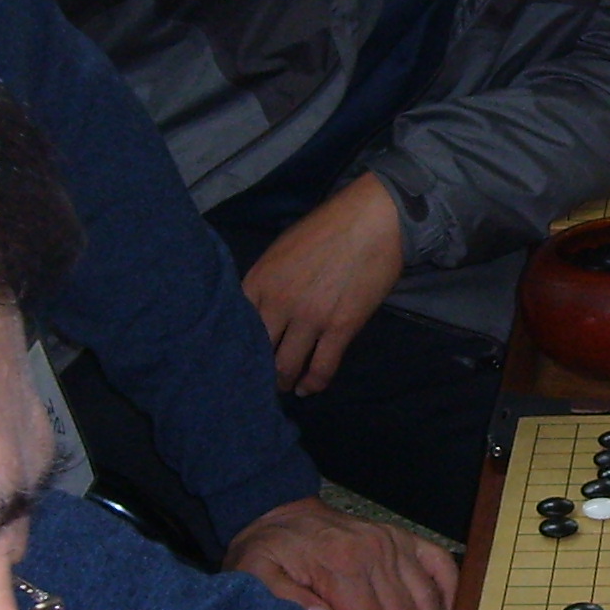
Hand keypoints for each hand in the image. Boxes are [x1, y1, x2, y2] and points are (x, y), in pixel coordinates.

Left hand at [226, 495, 455, 609]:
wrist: (278, 510)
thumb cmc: (269, 551)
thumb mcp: (255, 575)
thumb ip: (284, 600)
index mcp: (341, 564)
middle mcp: (376, 552)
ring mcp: (395, 544)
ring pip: (428, 601)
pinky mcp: (406, 540)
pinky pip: (441, 568)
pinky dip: (449, 598)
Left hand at [244, 174, 406, 394]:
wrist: (373, 219)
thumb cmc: (328, 227)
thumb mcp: (282, 249)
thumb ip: (268, 280)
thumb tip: (263, 307)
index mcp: (260, 279)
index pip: (236, 326)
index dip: (238, 345)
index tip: (241, 356)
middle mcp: (278, 302)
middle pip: (258, 351)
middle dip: (257, 370)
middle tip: (261, 379)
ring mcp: (309, 318)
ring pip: (286, 366)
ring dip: (284, 382)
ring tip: (285, 386)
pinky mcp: (340, 328)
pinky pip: (321, 368)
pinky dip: (313, 384)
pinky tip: (308, 389)